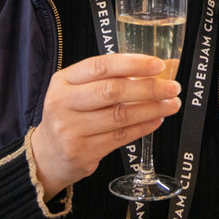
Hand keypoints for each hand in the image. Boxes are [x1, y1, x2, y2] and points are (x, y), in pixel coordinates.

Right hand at [29, 54, 180, 198]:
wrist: (47, 154)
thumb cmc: (70, 115)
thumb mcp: (77, 90)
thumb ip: (107, 79)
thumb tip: (153, 70)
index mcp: (63, 81)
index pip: (101, 66)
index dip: (132, 64)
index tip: (157, 65)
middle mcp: (63, 103)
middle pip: (112, 92)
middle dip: (148, 88)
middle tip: (172, 87)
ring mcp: (71, 130)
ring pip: (120, 116)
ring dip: (151, 109)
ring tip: (171, 104)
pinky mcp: (82, 152)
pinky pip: (120, 137)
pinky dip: (143, 127)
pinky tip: (156, 120)